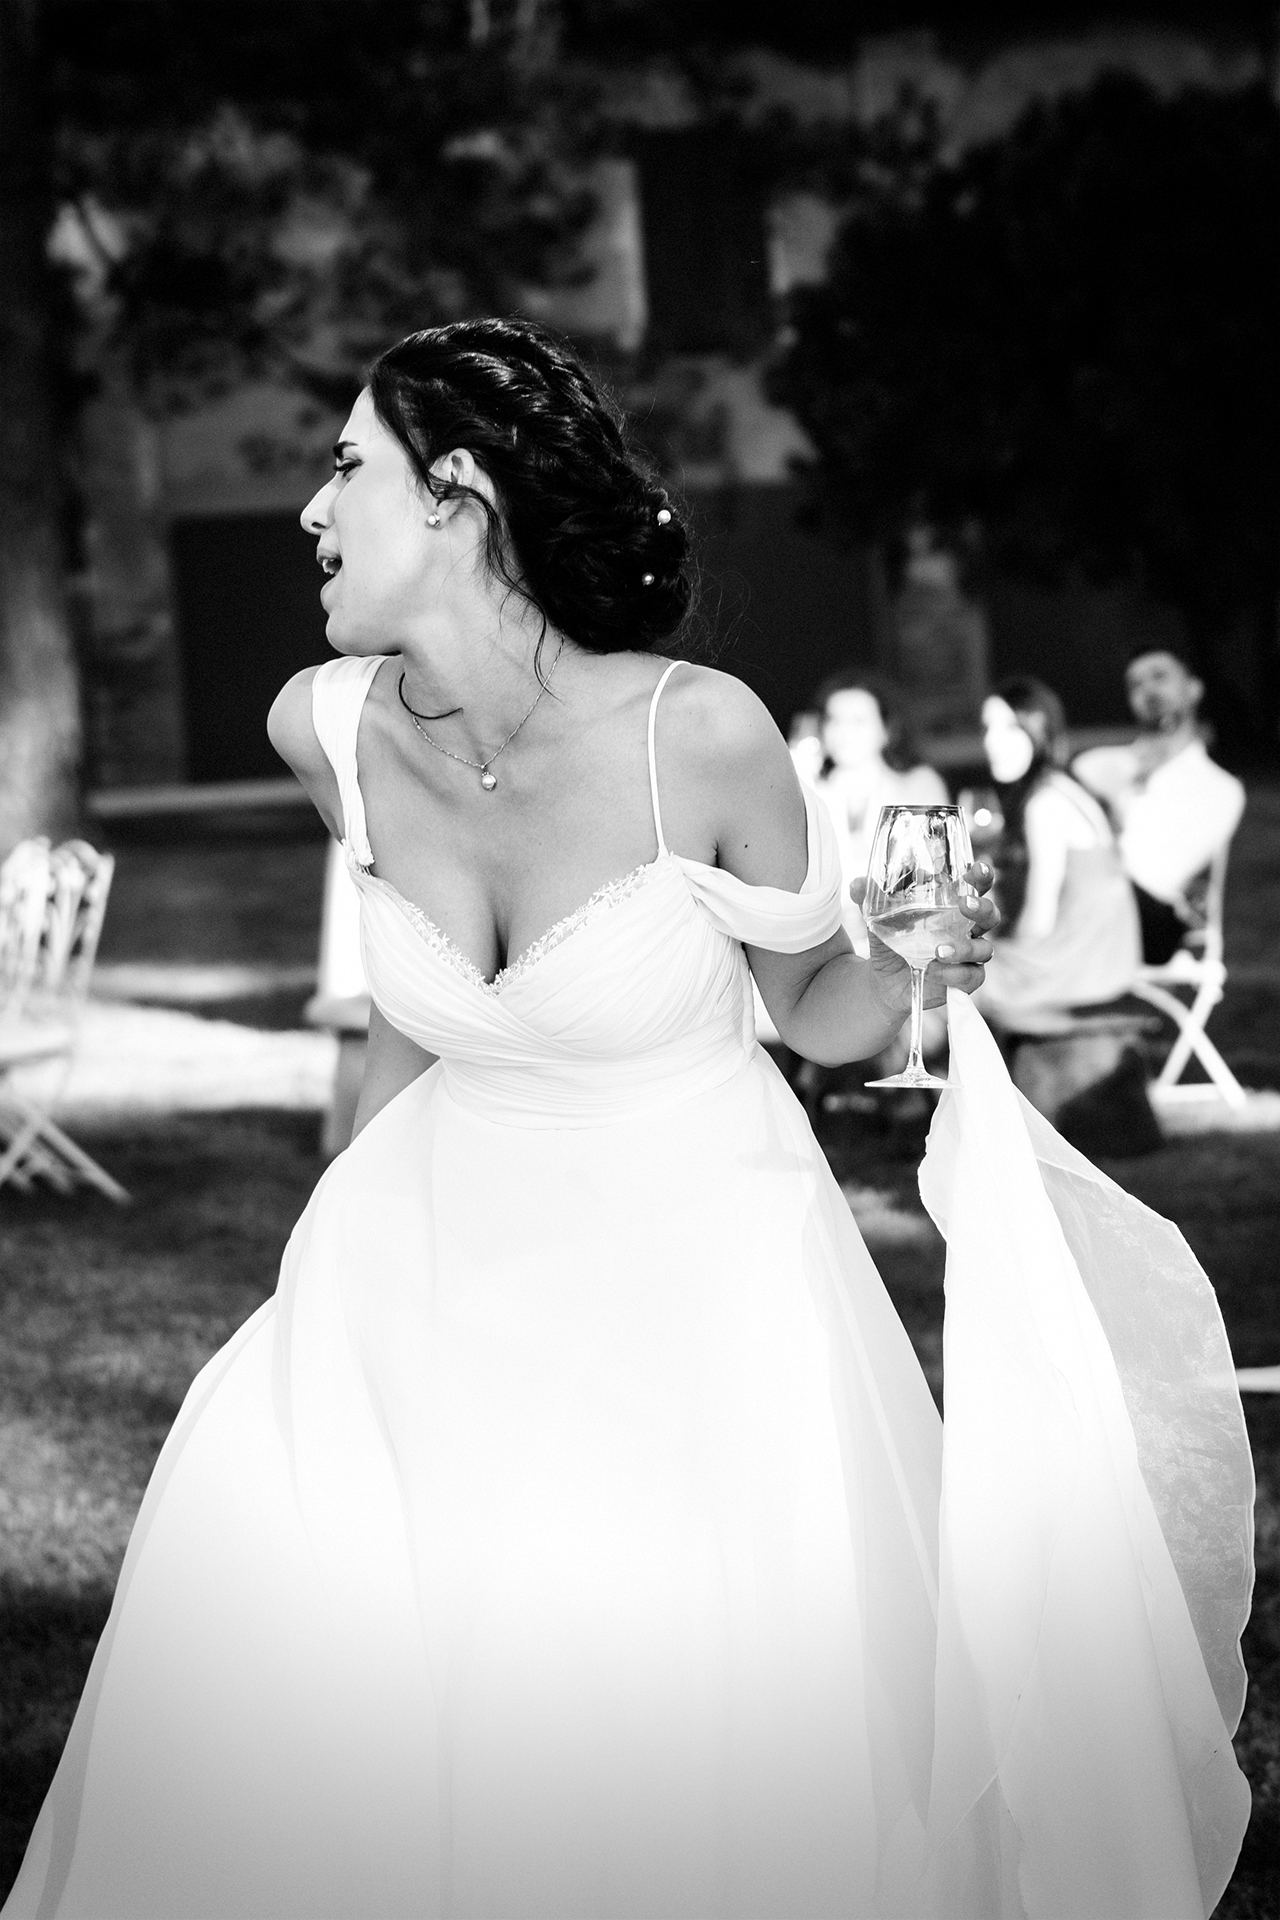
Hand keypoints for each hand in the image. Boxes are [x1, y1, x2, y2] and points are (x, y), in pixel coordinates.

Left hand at [849, 861, 999, 1018]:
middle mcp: (968, 929)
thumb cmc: (891, 940)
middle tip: (964, 905)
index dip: (982, 876)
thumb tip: (857, 884)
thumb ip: (870, 899)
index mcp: (954, 906)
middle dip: (982, 908)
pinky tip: (933, 970)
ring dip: (964, 947)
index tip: (975, 869)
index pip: (977, 886)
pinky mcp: (964, 980)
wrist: (883, 980)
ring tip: (937, 949)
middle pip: (991, 915)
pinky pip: (972, 977)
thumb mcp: (877, 919)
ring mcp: (969, 955)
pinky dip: (954, 974)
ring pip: (984, 949)